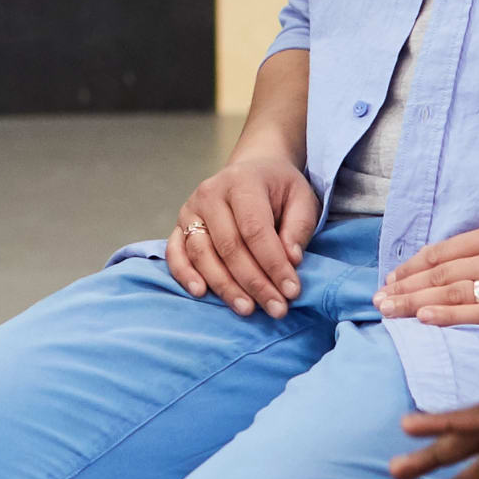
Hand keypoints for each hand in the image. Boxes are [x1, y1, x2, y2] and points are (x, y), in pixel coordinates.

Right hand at [164, 143, 321, 316]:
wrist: (253, 169)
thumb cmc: (279, 188)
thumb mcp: (302, 198)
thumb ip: (299, 228)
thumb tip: (291, 260)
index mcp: (242, 182)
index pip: (255, 229)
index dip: (273, 263)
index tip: (292, 291)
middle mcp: (210, 193)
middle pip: (229, 246)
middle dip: (254, 282)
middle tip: (276, 308)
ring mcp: (190, 209)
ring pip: (202, 253)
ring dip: (224, 286)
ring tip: (247, 309)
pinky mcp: (179, 225)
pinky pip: (175, 252)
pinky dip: (184, 274)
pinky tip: (200, 293)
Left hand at [375, 216, 478, 340]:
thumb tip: (471, 256)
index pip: (447, 250)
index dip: (415, 265)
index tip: (392, 278)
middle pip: (442, 271)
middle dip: (404, 285)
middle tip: (376, 299)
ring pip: (454, 291)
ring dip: (415, 301)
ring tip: (387, 310)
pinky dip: (449, 315)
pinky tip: (424, 319)